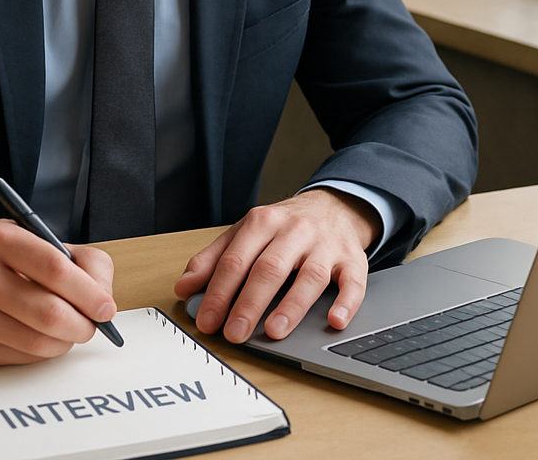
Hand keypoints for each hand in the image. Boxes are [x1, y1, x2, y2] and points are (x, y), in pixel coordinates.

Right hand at [0, 219, 116, 367]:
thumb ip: (73, 259)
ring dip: (64, 342)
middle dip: (83, 324)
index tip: (106, 307)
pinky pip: (17, 359)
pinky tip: (36, 338)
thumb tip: (103, 296)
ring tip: (67, 331)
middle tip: (92, 325)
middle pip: (49, 312)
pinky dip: (39, 352)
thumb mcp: (27, 240)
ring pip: (37, 342)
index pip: (55, 267)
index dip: (88, 292)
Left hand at [173, 188, 379, 343]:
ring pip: (310, 275)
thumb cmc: (284, 227)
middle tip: (234, 332)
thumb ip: (214, 258)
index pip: (236, 259)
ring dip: (292, 305)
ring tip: (274, 331)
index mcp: (263, 222)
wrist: (333, 206)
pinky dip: (346, 303)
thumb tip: (184, 287)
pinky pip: (353, 282)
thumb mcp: (246, 232)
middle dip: (249, 303)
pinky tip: (334, 321)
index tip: (207, 320)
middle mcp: (295, 230)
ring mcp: (326, 244)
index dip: (219, 291)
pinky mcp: (353, 259)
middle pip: (270, 268)